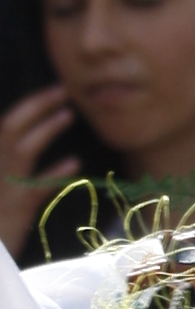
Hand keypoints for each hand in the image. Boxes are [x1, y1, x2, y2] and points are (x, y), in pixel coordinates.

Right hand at [0, 84, 81, 257]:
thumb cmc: (0, 217)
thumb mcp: (6, 184)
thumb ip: (15, 162)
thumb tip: (34, 143)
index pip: (9, 124)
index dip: (32, 105)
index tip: (55, 91)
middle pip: (11, 127)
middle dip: (37, 105)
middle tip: (64, 91)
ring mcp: (3, 186)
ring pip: (22, 150)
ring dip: (46, 129)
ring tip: (68, 114)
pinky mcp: (15, 209)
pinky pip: (35, 188)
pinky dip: (54, 173)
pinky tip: (73, 162)